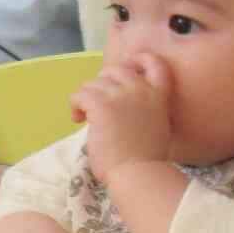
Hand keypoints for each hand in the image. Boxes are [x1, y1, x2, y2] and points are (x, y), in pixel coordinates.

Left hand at [71, 55, 173, 183]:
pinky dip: (75, 105)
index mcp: (159, 96)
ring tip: (85, 118)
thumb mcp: (155, 127)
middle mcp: (141, 89)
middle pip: (115, 69)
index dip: (139, 60)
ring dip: (86, 98)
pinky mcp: (101, 103)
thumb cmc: (144, 160)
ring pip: (93, 83)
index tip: (126, 68)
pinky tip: (78, 119)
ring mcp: (121, 94)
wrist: (137, 172)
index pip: (155, 63)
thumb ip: (144, 109)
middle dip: (102, 83)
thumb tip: (123, 107)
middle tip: (96, 104)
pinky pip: (80, 94)